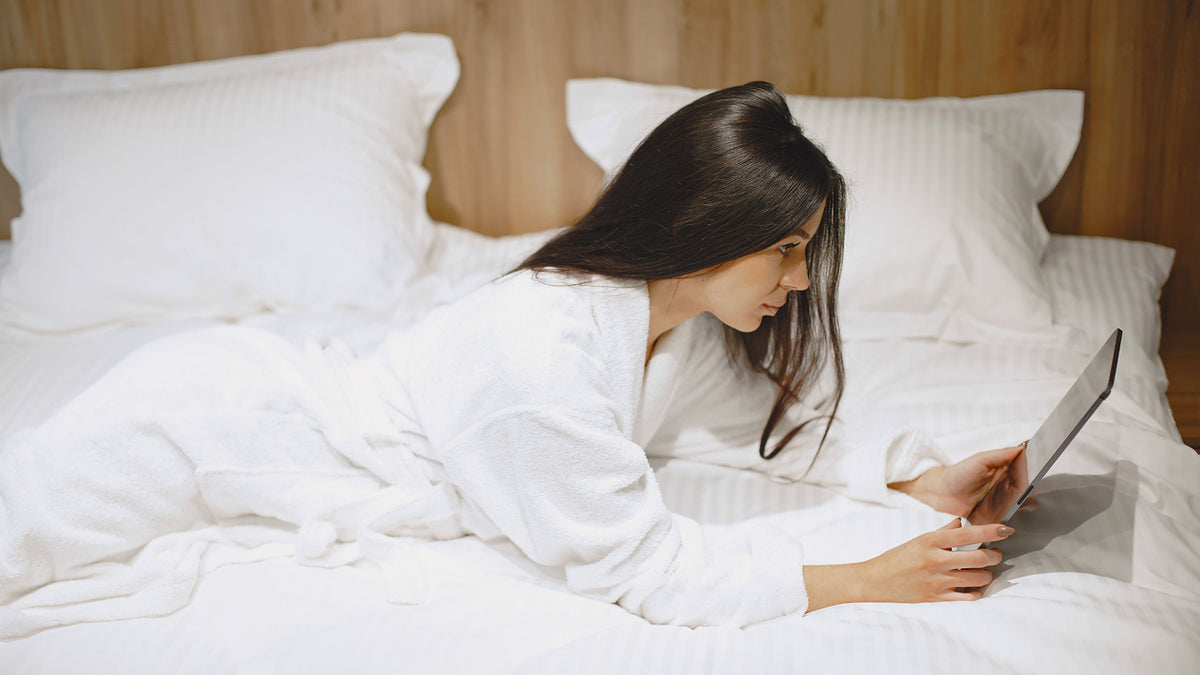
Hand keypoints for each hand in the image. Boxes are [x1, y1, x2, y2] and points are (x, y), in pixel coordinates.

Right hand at [862, 519, 1010, 602]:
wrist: (876, 581)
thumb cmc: (896, 558)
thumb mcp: (918, 539)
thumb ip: (943, 532)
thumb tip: (962, 524)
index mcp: (931, 541)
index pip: (968, 534)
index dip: (991, 531)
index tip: (1006, 529)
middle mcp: (937, 560)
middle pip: (980, 558)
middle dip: (994, 556)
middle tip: (995, 554)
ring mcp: (938, 581)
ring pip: (978, 579)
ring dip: (987, 574)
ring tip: (983, 571)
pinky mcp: (938, 597)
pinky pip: (968, 597)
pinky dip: (976, 592)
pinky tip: (973, 587)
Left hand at [890, 444, 1025, 517]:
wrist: (938, 492)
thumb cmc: (957, 473)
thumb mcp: (980, 460)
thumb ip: (1001, 455)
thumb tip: (1021, 448)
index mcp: (1002, 471)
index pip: (1023, 472)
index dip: (1032, 472)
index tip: (1039, 472)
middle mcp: (1003, 486)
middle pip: (1022, 490)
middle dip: (1027, 491)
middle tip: (1030, 490)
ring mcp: (998, 501)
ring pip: (1016, 504)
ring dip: (1019, 505)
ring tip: (1022, 503)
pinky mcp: (991, 515)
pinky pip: (1004, 518)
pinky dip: (1008, 518)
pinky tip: (1011, 517)